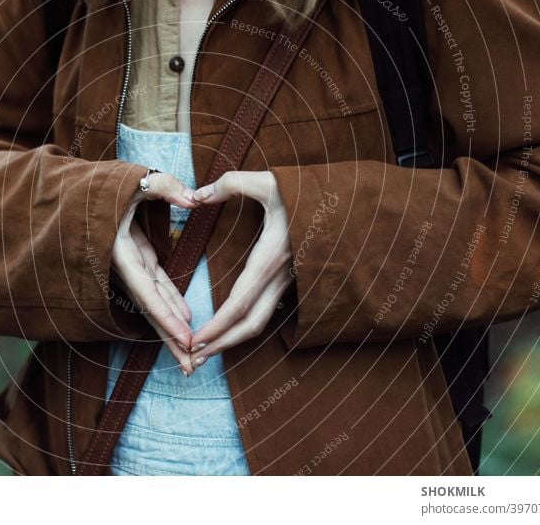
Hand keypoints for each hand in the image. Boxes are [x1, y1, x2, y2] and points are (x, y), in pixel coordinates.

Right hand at [111, 171, 198, 375]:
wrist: (80, 191)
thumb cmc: (104, 185)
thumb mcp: (133, 180)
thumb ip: (163, 186)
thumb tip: (194, 198)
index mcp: (120, 252)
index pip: (146, 291)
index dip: (166, 316)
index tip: (186, 338)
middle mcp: (124, 267)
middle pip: (150, 309)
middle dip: (169, 339)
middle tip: (190, 368)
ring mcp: (131, 266)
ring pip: (155, 303)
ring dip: (172, 329)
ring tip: (191, 358)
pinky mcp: (138, 260)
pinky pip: (157, 288)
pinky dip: (171, 305)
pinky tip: (187, 322)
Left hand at [188, 171, 292, 368]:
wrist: (345, 199)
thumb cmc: (304, 190)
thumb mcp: (268, 180)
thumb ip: (231, 184)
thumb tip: (197, 196)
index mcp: (271, 258)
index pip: (240, 303)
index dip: (217, 326)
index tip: (195, 341)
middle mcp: (281, 276)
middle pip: (251, 324)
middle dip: (222, 344)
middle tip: (194, 358)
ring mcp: (289, 281)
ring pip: (261, 321)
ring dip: (233, 339)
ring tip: (207, 349)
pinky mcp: (290, 280)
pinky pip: (267, 310)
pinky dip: (245, 325)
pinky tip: (228, 329)